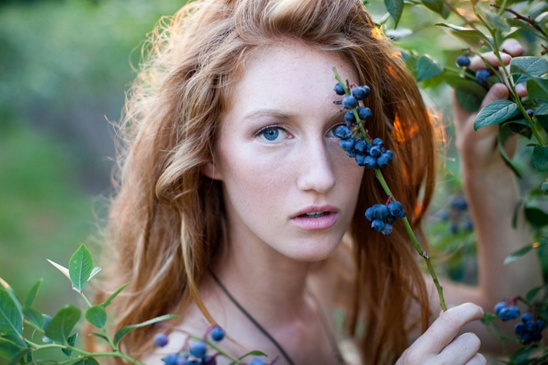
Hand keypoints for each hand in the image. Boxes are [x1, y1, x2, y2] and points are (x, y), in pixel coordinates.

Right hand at [396, 303, 485, 364]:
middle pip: (471, 340)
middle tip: (452, 355)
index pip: (449, 322)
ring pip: (481, 360)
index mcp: (418, 356)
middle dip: (465, 345)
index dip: (468, 311)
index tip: (478, 310)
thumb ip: (430, 340)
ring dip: (472, 363)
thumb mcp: (411, 359)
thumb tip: (452, 313)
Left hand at [452, 39, 526, 170]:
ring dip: (520, 75)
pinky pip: (523, 85)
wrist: (490, 162)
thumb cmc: (475, 146)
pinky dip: (529, 85)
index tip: (503, 60)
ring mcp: (498, 92)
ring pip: (511, 72)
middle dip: (507, 58)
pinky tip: (530, 92)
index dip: (487, 59)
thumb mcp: (478, 127)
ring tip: (522, 93)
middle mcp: (480, 87)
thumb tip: (501, 86)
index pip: (473, 66)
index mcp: (463, 91)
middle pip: (494, 63)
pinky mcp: (514, 100)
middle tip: (516, 58)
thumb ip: (489, 107)